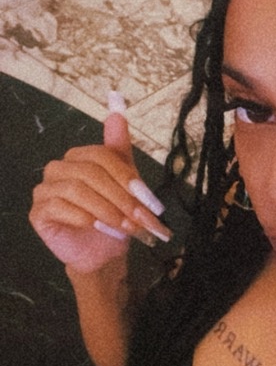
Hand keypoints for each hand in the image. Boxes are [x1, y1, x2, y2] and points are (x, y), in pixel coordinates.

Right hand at [29, 110, 171, 273]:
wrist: (103, 253)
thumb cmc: (114, 218)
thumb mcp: (125, 183)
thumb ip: (119, 148)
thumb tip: (118, 112)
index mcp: (79, 157)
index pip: (102, 155)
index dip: (126, 177)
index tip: (146, 200)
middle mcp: (58, 168)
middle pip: (90, 172)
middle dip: (119, 196)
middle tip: (138, 217)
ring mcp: (44, 189)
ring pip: (76, 189)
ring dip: (105, 209)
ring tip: (123, 225)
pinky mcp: (38, 211)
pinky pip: (59, 207)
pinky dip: (84, 218)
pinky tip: (96, 227)